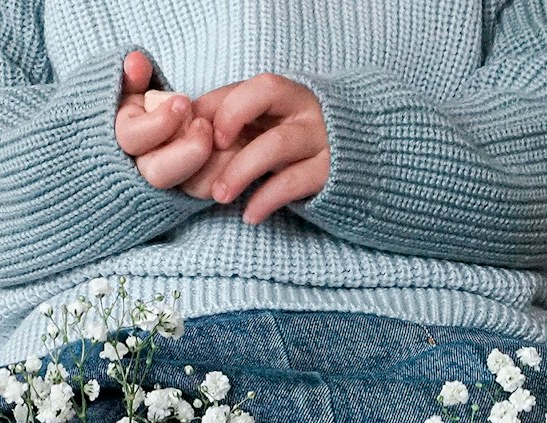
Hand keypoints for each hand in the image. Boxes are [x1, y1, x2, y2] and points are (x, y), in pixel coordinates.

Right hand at [114, 51, 215, 188]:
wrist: (165, 134)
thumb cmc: (147, 108)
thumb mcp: (136, 89)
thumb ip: (134, 76)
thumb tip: (135, 62)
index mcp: (127, 138)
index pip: (132, 139)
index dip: (159, 123)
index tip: (183, 102)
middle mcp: (142, 168)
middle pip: (160, 174)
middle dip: (187, 151)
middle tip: (204, 125)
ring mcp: (170, 183)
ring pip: (188, 186)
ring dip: (211, 162)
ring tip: (224, 136)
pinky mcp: (191, 191)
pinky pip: (209, 190)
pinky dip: (225, 170)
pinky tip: (234, 148)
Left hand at [191, 73, 330, 222]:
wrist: (359, 168)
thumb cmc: (297, 150)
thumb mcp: (270, 131)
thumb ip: (235, 125)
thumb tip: (186, 129)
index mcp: (286, 94)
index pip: (248, 83)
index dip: (221, 102)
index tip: (197, 128)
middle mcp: (304, 108)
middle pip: (267, 93)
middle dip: (231, 116)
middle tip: (209, 149)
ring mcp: (319, 139)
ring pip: (277, 144)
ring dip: (241, 170)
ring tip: (220, 196)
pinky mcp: (329, 173)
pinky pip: (293, 183)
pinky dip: (266, 200)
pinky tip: (249, 215)